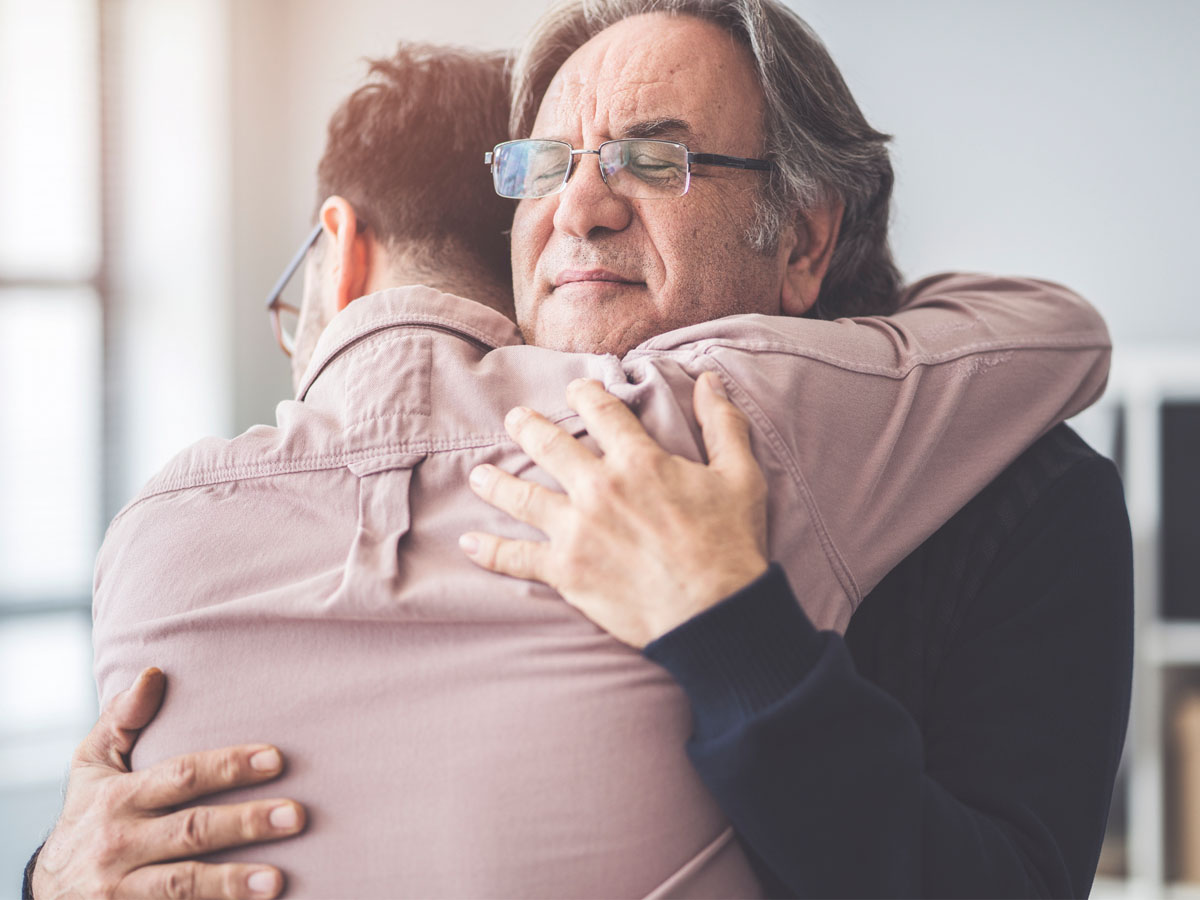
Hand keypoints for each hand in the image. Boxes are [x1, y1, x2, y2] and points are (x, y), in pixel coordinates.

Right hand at [32, 668, 304, 899]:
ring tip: (277, 880)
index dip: (229, 766)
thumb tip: (155, 672)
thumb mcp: (92, 766)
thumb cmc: (87, 815)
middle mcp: (120, 843)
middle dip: (245, 822)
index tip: (277, 758)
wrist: (47, 890)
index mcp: (118, 797)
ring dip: (231, 882)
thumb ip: (122, 720)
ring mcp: (122, 890)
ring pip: (182, 884)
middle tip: (297, 815)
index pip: (182, 776)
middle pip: (191, 830)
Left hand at [460, 373, 768, 647]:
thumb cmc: (730, 544)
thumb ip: (723, 424)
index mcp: (638, 460)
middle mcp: (598, 488)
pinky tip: (469, 542)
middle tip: (515, 419)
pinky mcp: (566, 570)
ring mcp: (576, 529)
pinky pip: (516, 557)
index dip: (585, 393)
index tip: (576, 390)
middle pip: (548, 445)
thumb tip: (711, 380)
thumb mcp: (740, 476)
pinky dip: (490, 550)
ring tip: (480, 475)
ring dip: (496, 482)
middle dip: (527, 427)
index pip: (601, 411)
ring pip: (522, 495)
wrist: (714, 613)